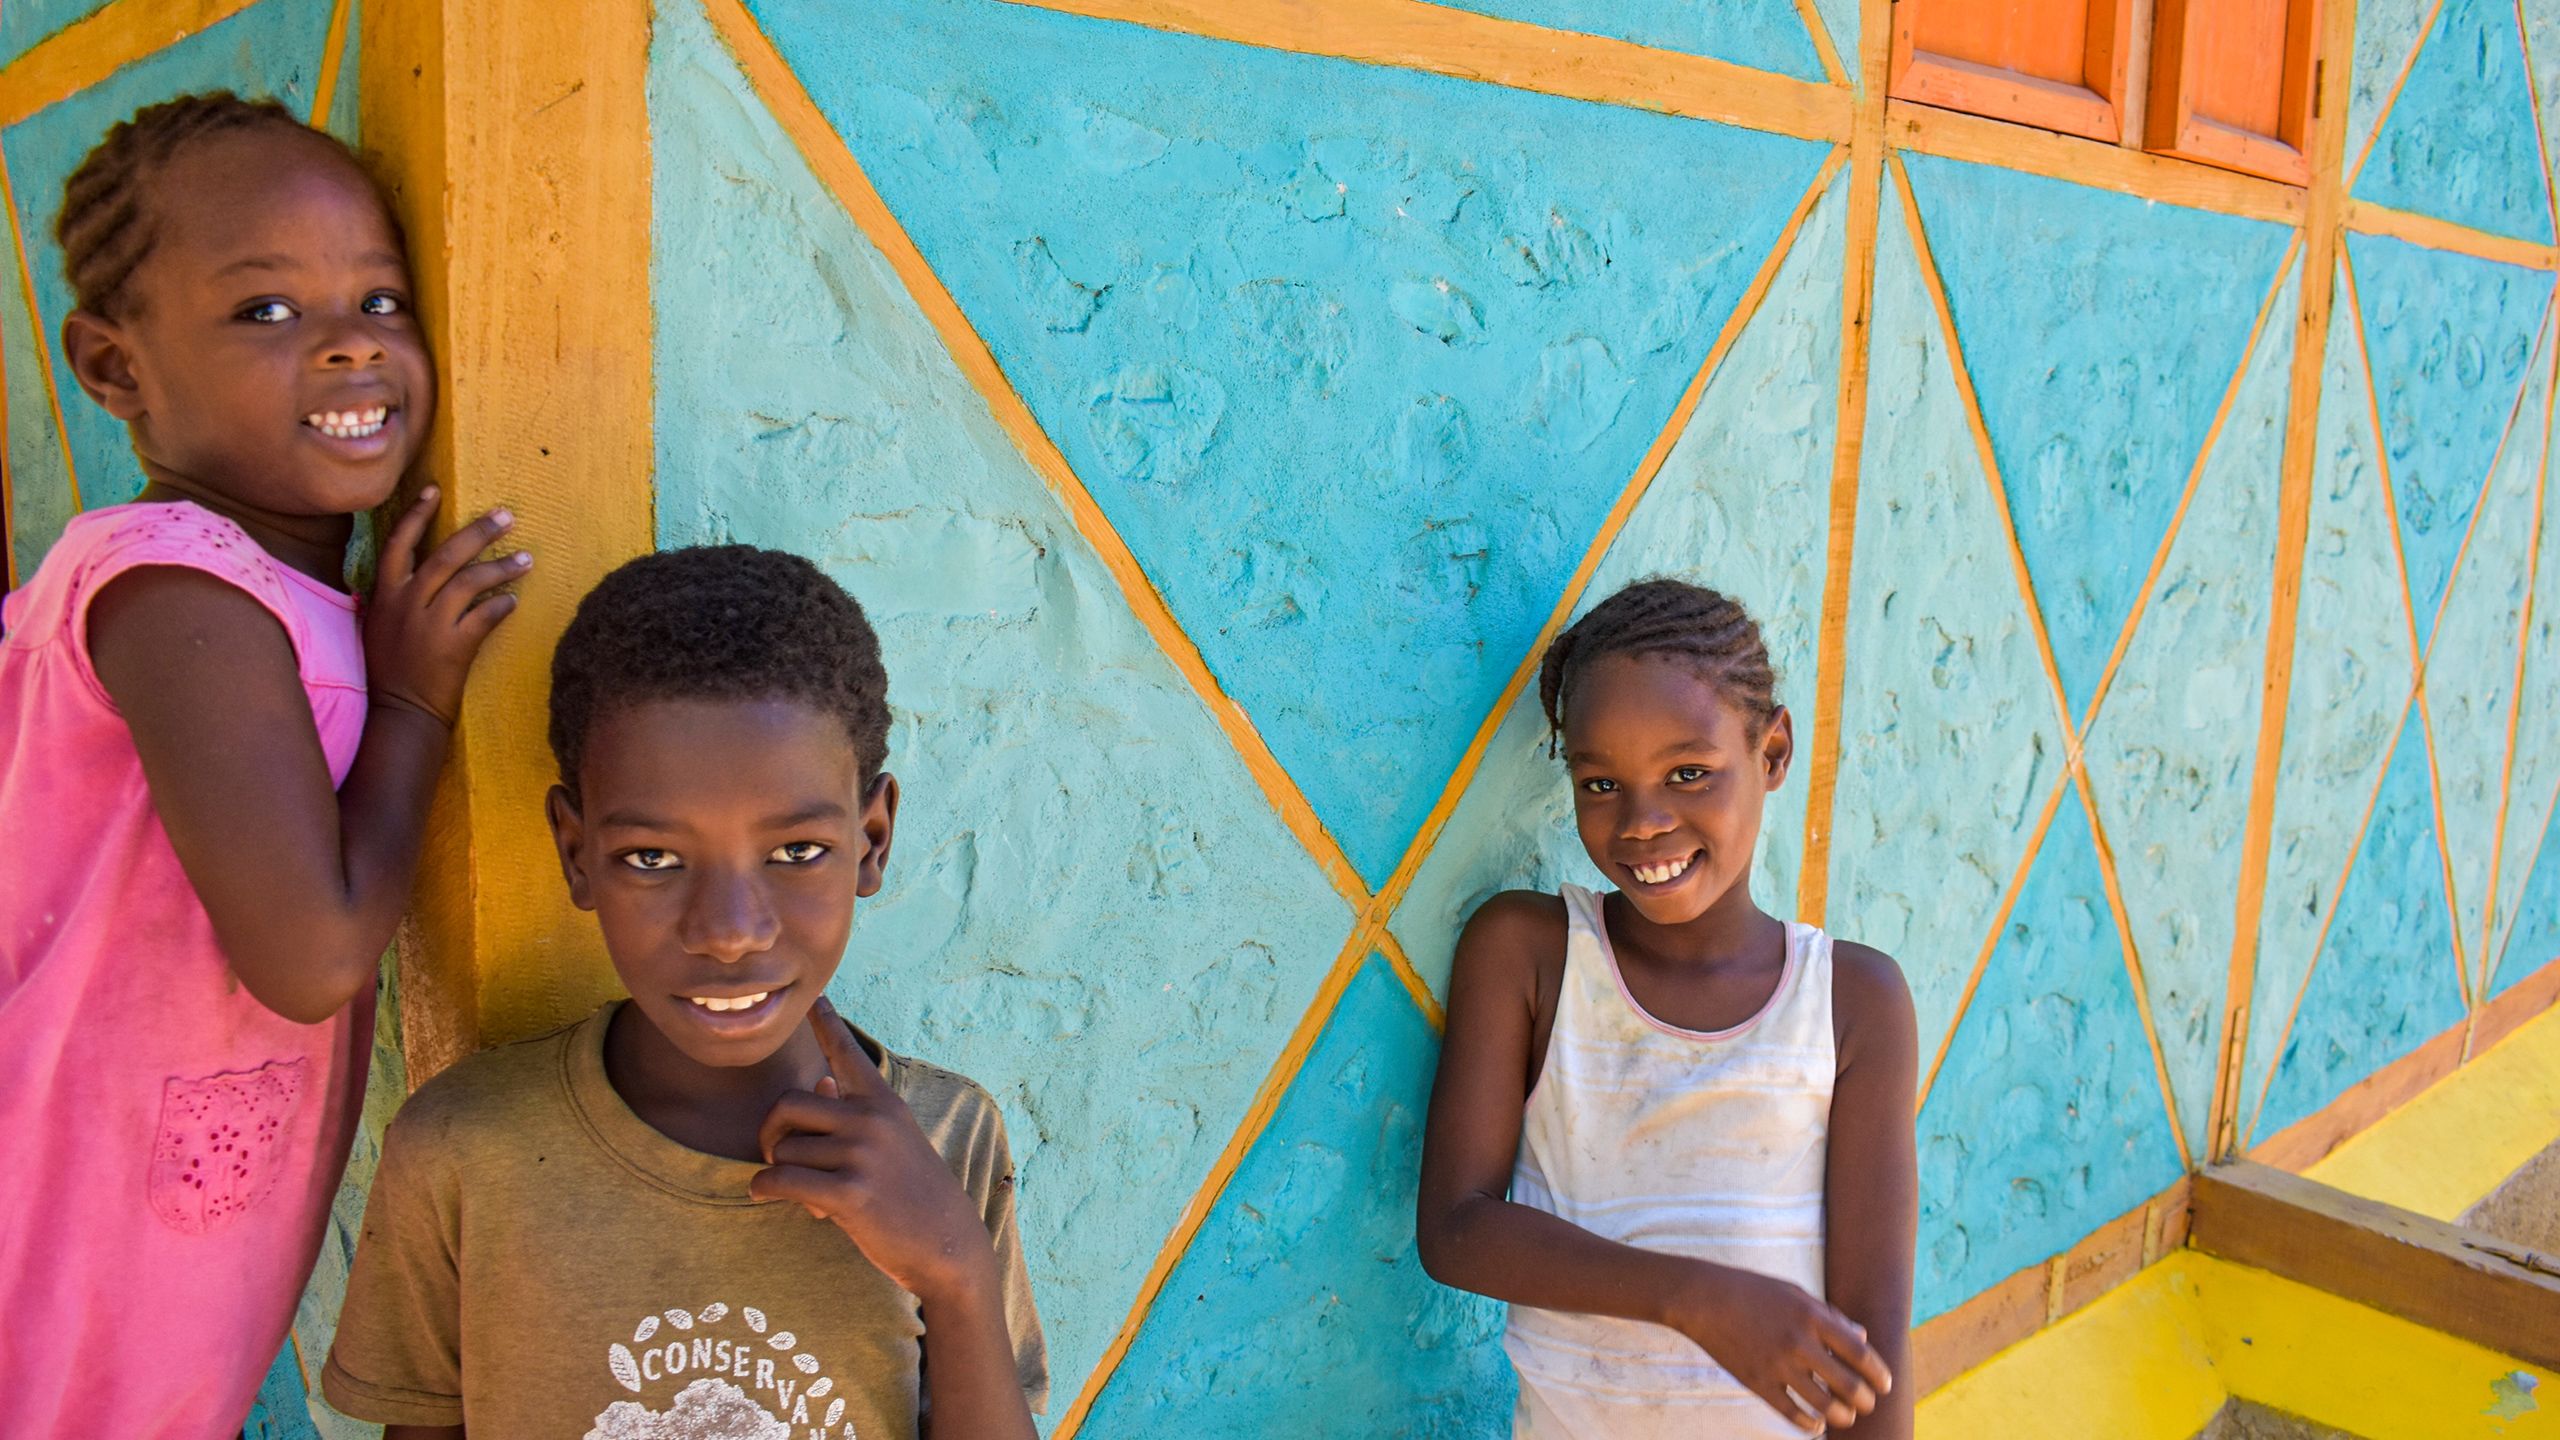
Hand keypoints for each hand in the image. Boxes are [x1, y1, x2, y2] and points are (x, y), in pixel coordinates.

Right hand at [365, 488, 528, 726]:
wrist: (400, 711)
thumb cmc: (392, 668)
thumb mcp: (380, 624)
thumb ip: (396, 595)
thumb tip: (418, 568)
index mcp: (385, 594)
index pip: (398, 543)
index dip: (416, 515)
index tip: (435, 490)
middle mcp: (406, 603)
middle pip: (446, 554)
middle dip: (479, 532)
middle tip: (507, 516)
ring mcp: (430, 624)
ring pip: (471, 581)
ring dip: (502, 567)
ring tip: (527, 558)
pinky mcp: (454, 646)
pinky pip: (485, 616)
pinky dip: (502, 605)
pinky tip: (514, 600)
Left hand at [750, 999, 1000, 1304]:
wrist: (947, 1246)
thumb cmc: (913, 1194)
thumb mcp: (894, 1143)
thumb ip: (853, 1112)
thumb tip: (818, 1083)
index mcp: (884, 1103)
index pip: (848, 1053)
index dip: (827, 1023)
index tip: (813, 997)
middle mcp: (873, 1120)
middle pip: (788, 1104)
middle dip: (770, 1131)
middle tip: (775, 1154)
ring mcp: (863, 1155)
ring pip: (784, 1150)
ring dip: (779, 1172)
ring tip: (803, 1193)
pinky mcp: (850, 1194)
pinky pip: (782, 1180)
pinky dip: (765, 1189)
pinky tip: (768, 1196)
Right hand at [1666, 1263, 1890, 1432]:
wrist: (1703, 1298)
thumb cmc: (1753, 1291)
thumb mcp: (1795, 1293)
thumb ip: (1830, 1316)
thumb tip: (1862, 1338)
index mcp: (1812, 1317)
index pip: (1859, 1352)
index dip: (1878, 1373)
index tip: (1885, 1385)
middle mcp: (1798, 1342)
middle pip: (1847, 1384)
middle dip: (1865, 1401)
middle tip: (1867, 1404)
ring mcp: (1777, 1365)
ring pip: (1823, 1405)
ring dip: (1842, 1417)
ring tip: (1846, 1417)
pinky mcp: (1757, 1382)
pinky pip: (1791, 1413)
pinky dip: (1810, 1424)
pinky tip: (1817, 1423)